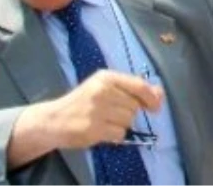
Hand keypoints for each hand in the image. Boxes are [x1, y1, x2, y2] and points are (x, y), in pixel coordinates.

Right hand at [40, 71, 163, 148]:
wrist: (52, 120)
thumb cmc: (83, 102)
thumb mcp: (105, 87)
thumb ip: (132, 89)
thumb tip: (160, 94)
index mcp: (106, 77)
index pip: (139, 86)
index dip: (152, 97)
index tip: (155, 107)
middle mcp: (102, 91)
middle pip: (135, 106)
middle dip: (128, 112)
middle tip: (111, 113)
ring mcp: (97, 110)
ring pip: (129, 120)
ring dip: (121, 124)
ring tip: (104, 121)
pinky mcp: (93, 128)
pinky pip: (120, 133)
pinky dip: (114, 135)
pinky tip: (101, 130)